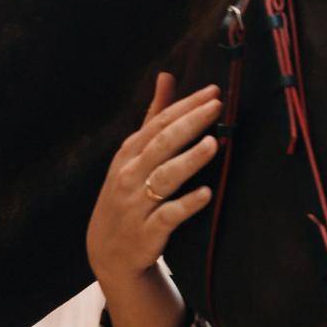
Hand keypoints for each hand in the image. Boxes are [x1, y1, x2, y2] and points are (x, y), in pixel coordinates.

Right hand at [86, 73, 219, 288]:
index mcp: (129, 154)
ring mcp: (138, 204)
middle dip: (190, 123)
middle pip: (162, 145)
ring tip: (214, 144)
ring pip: (165, 177)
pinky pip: (169, 215)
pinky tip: (206, 194)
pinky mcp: (148, 231)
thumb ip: (154, 116)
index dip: (184, 107)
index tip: (213, 91)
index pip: (158, 124)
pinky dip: (187, 204)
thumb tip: (167, 76)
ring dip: (189, 160)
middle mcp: (130, 175)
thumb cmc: (128, 193)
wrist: (108, 251)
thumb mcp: (134, 153)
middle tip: (217, 106)